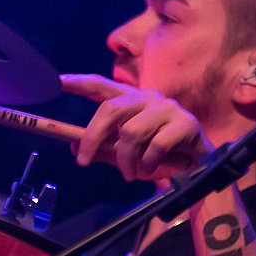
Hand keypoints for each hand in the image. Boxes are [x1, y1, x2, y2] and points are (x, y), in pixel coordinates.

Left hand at [60, 74, 212, 180]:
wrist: (197, 170)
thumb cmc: (159, 158)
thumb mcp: (125, 155)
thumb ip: (102, 149)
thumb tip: (72, 145)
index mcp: (133, 101)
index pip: (103, 86)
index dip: (81, 82)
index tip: (59, 81)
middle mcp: (149, 98)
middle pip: (111, 108)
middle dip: (93, 136)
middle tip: (83, 160)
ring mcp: (168, 109)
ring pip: (131, 131)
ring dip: (125, 158)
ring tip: (129, 173)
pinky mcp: (186, 124)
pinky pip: (156, 145)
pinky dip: (148, 163)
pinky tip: (151, 170)